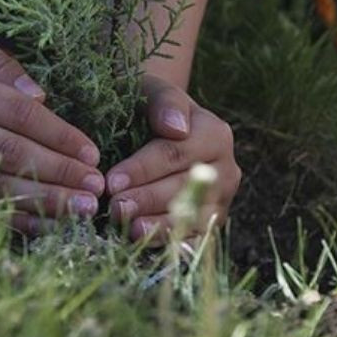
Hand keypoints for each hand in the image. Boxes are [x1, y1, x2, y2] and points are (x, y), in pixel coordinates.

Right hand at [0, 33, 104, 230]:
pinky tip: (42, 225)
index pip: (15, 114)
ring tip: (80, 211)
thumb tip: (43, 98)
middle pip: (8, 155)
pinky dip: (9, 219)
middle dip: (59, 173)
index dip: (58, 134)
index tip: (92, 151)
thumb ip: (0, 64)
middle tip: (96, 188)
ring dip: (41, 203)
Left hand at [105, 74, 240, 243]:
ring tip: (127, 229)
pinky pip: (195, 238)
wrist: (159, 127)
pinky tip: (145, 245)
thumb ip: (164, 102)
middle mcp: (225, 169)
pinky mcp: (212, 224)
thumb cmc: (150, 107)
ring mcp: (222, 200)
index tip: (111, 181)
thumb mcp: (152, 90)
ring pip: (193, 217)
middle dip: (146, 199)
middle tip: (114, 208)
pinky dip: (171, 243)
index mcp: (215, 133)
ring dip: (158, 226)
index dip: (142, 169)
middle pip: (184, 188)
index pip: (175, 154)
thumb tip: (175, 128)